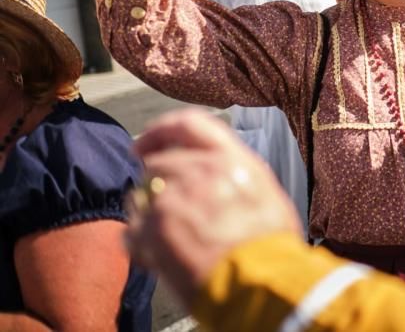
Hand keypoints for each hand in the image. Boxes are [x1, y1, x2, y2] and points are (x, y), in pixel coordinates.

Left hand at [126, 109, 301, 307]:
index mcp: (229, 159)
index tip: (146, 143)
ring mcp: (169, 200)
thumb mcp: (265, 193)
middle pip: (158, 162)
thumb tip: (221, 175)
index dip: (161, 131)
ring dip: (148, 209)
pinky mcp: (150, 233)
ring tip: (166, 233)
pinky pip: (131, 229)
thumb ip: (235, 174)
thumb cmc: (271, 245)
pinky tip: (159, 254)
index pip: (187, 124)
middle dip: (156, 179)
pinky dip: (140, 241)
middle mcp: (197, 172)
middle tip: (161, 199)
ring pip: (140, 193)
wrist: (260, 282)